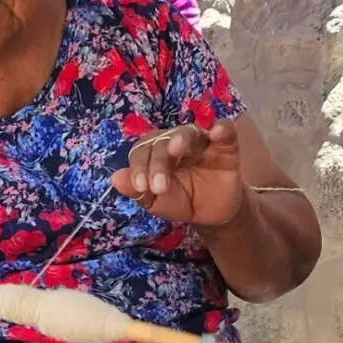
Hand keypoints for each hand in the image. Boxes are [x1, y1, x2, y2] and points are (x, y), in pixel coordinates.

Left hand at [112, 121, 245, 227]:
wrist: (212, 214)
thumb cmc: (181, 201)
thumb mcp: (157, 202)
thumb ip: (138, 191)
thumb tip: (115, 179)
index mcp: (154, 154)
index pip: (142, 152)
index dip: (138, 167)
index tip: (140, 187)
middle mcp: (175, 143)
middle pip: (162, 142)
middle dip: (157, 163)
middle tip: (158, 187)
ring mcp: (201, 143)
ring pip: (188, 132)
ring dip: (181, 139)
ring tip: (176, 151)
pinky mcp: (226, 146)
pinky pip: (226, 131)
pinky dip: (222, 128)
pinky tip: (217, 132)